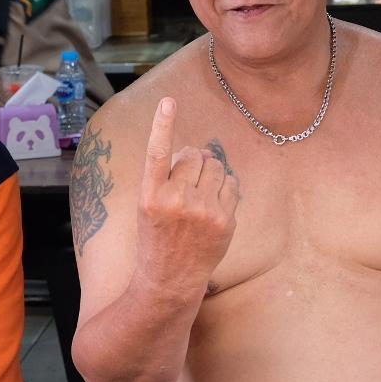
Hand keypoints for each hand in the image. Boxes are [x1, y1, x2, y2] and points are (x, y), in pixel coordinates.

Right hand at [136, 97, 238, 288]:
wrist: (170, 279)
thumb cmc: (157, 238)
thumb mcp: (149, 207)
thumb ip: (169, 177)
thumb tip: (198, 151)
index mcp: (151, 196)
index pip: (157, 153)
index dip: (162, 125)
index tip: (168, 102)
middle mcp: (177, 201)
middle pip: (194, 156)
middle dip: (194, 161)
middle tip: (188, 180)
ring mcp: (203, 211)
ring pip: (216, 167)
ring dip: (211, 171)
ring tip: (201, 192)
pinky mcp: (225, 220)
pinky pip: (232, 184)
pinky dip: (225, 187)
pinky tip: (215, 203)